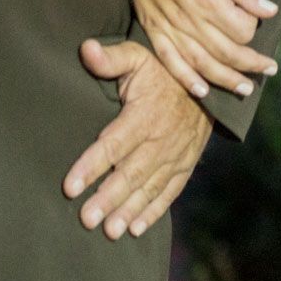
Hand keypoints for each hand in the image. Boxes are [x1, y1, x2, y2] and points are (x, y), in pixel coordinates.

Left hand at [64, 39, 211, 239]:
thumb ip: (112, 57)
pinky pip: (169, 192)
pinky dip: (154, 211)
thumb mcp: (139, 56)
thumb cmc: (163, 70)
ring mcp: (175, 156)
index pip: (113, 144)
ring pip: (148, 188)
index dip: (91, 166)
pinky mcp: (185, 166)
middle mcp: (160, 140)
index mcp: (144, 115)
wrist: (209, 84)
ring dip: (128, 210)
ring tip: (109, 231)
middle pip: (130, 173)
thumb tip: (85, 49)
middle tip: (86, 219)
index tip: (70, 186)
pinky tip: (136, 229)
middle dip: (107, 198)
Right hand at [118, 0, 277, 98]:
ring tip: (246, 89)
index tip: (255, 23)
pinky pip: (170, 62)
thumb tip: (270, 11)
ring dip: (227, 79)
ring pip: (203, 63)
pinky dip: (187, 79)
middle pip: (227, 52)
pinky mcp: (153, 31)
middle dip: (252, 63)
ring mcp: (169, 27)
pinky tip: (203, 91)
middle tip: (269, 68)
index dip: (254, 30)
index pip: (241, 30)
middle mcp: (189, 18)